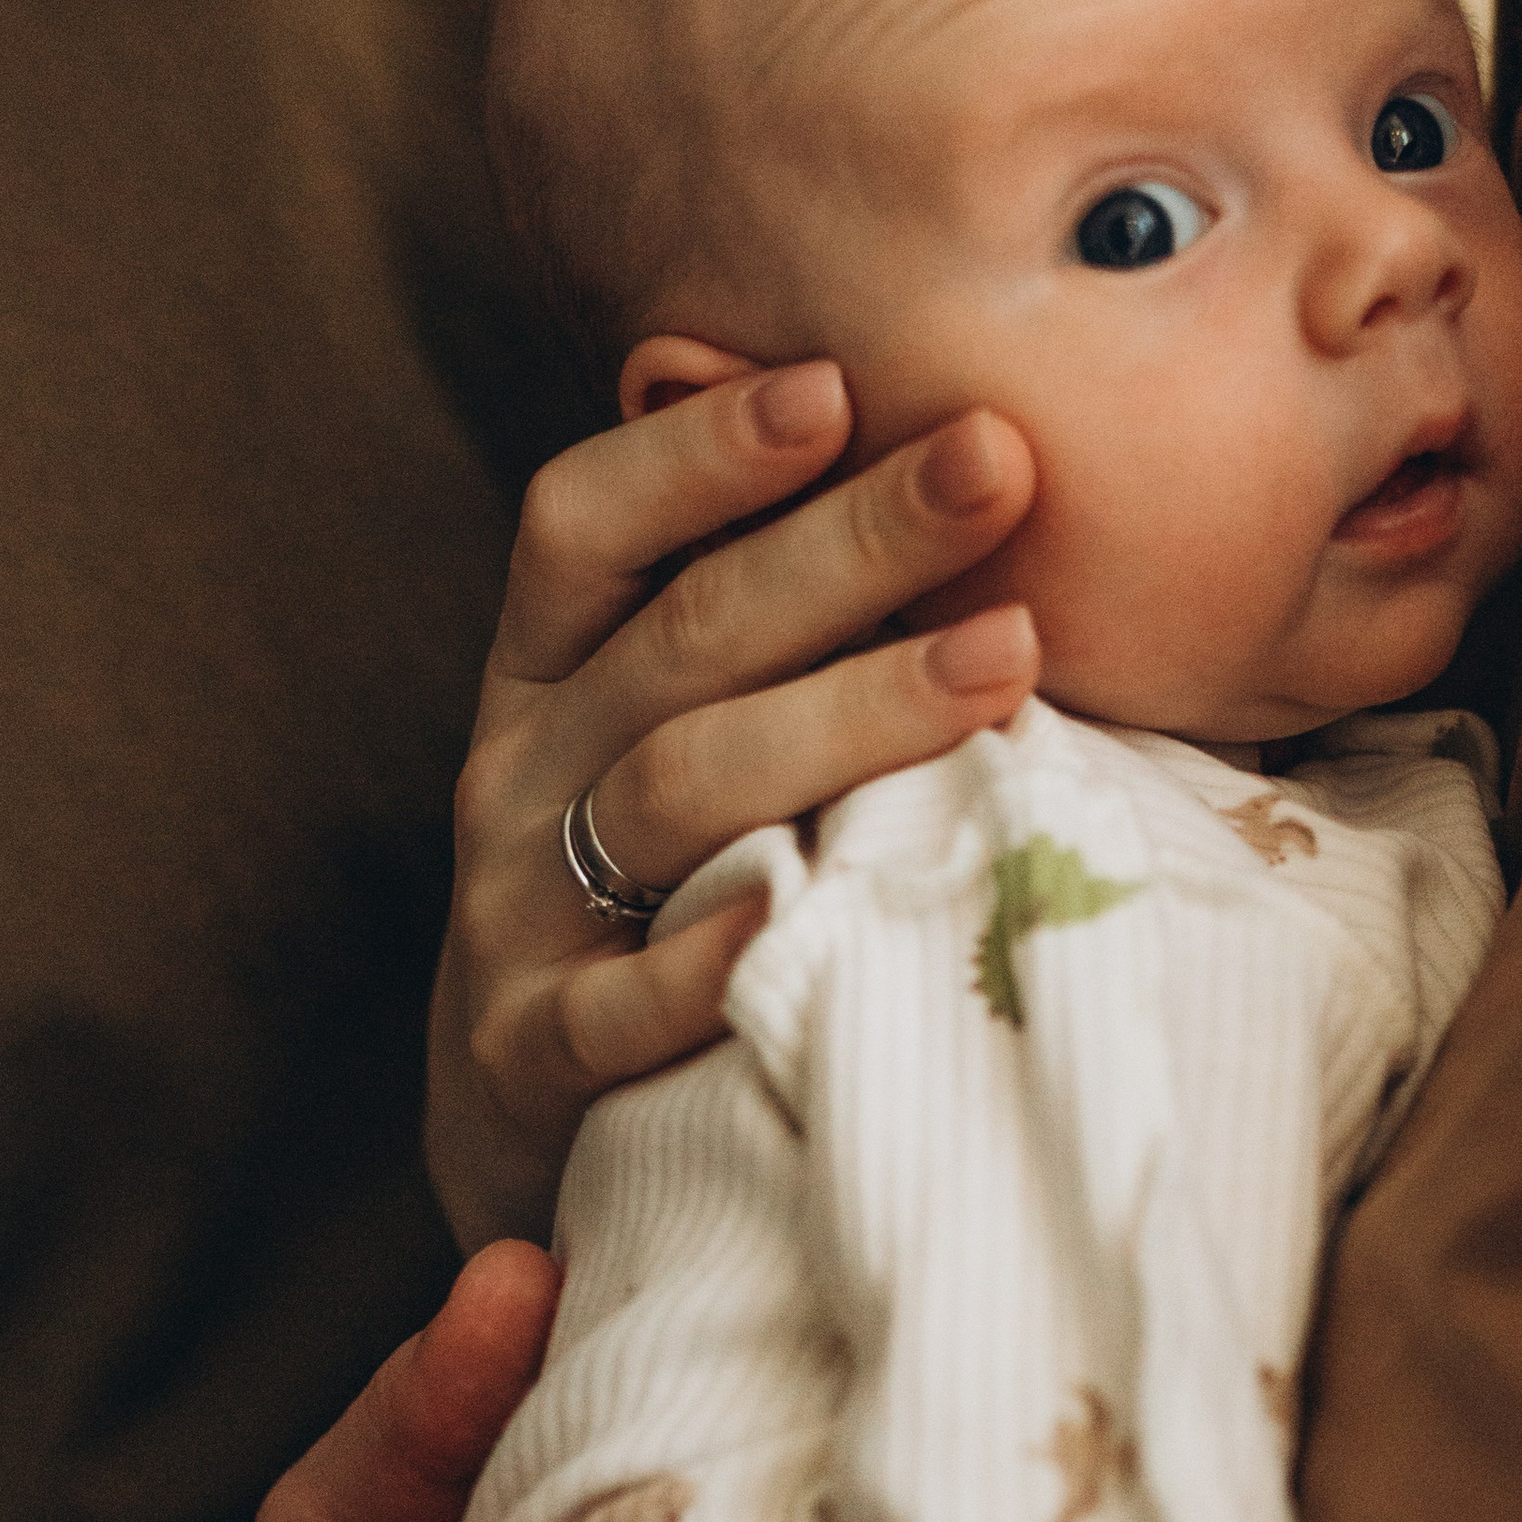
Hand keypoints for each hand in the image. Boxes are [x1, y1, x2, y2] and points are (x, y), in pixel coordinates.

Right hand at [431, 344, 1040, 1249]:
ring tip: (1003, 656)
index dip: (695, 449)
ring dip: (844, 714)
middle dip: (848, 540)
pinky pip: (613, 1007)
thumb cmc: (651, 903)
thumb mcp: (666, 746)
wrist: (519, 1137)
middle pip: (684, 637)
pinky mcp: (529, 1059)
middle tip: (998, 464)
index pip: (584, 525)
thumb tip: (944, 466)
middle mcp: (524, 776)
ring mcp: (518, 915)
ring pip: (678, 792)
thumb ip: (752, 634)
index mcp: (550, 680)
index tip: (835, 384)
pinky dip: (698, 960)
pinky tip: (791, 908)